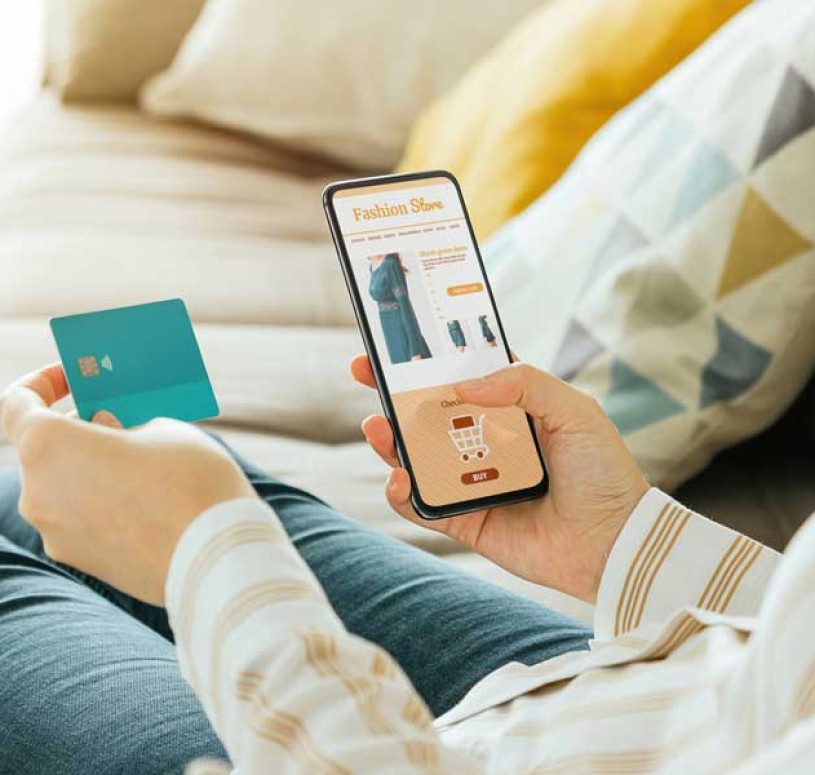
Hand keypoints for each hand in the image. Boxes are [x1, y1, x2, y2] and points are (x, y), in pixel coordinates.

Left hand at [0, 365, 255, 604]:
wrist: (218, 558)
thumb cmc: (191, 483)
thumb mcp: (164, 429)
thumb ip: (124, 425)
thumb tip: (108, 435)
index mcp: (48, 447)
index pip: (16, 404)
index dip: (42, 383)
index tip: (74, 378)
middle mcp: (37, 492)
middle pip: (44, 449)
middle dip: (79, 431)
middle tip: (122, 420)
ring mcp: (55, 533)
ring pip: (65, 486)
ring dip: (92, 469)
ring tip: (142, 462)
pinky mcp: (80, 562)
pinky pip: (82, 518)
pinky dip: (103, 502)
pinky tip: (146, 499)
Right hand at [351, 357, 647, 601]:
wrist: (615, 544)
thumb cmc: (603, 473)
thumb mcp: (574, 411)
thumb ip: (523, 383)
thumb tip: (462, 384)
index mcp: (511, 410)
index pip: (462, 376)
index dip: (431, 359)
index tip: (400, 343)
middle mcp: (486, 442)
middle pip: (428, 412)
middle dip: (393, 392)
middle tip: (364, 373)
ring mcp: (471, 481)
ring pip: (416, 455)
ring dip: (390, 440)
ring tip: (377, 427)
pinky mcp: (464, 520)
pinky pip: (421, 505)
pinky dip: (401, 492)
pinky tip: (400, 478)